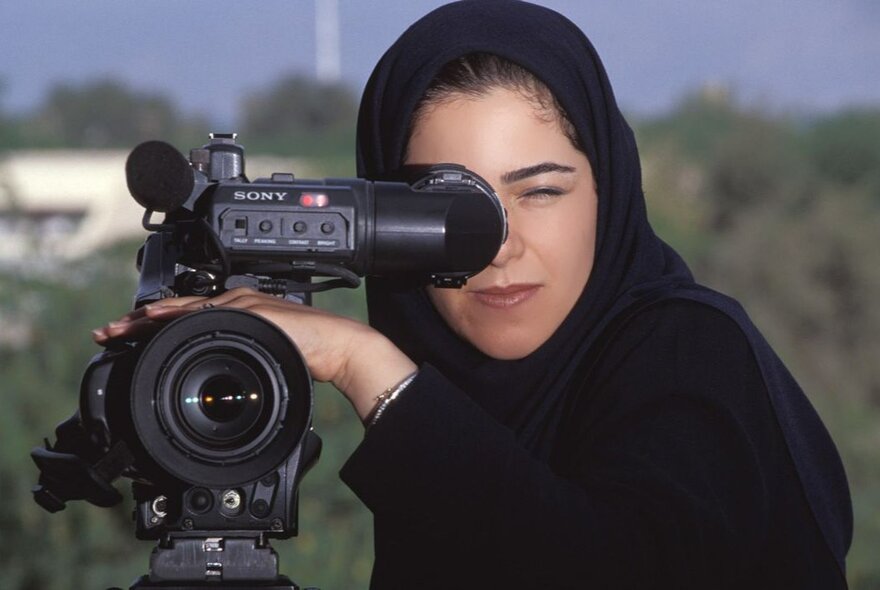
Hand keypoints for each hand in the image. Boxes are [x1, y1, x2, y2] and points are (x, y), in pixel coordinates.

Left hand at [92, 288, 416, 420]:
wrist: (339, 346)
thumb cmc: (310, 354)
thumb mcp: (268, 356)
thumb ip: (246, 358)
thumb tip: (222, 382)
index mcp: (238, 316)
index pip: (188, 319)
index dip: (155, 326)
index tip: (128, 336)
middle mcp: (237, 305)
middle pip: (178, 310)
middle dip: (140, 322)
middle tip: (109, 331)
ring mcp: (242, 306)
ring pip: (185, 308)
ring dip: (150, 319)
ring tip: (121, 328)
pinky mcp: (250, 312)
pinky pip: (206, 313)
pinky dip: (177, 316)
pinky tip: (156, 319)